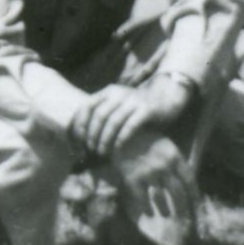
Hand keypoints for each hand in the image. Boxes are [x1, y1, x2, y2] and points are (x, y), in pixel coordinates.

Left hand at [72, 74, 194, 157]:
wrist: (166, 95)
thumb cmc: (137, 107)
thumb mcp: (118, 106)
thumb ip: (103, 117)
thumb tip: (82, 139)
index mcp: (108, 92)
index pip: (86, 107)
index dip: (79, 125)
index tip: (77, 142)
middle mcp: (118, 93)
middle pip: (98, 116)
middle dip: (91, 135)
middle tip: (90, 150)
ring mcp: (132, 100)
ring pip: (112, 121)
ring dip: (105, 139)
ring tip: (102, 152)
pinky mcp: (146, 109)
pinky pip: (130, 125)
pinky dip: (121, 138)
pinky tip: (117, 148)